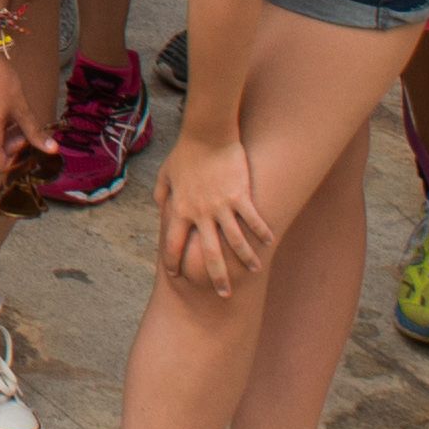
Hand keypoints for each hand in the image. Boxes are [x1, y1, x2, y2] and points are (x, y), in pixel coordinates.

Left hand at [162, 134, 270, 294]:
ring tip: (254, 270)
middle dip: (216, 276)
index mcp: (179, 210)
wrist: (207, 133)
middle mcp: (200, 213)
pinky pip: (252, 219)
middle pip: (208, 253)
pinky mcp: (240, 196)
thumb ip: (162, 193)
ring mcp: (221, 206)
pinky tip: (268, 242)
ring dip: (245, 258)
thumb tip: (160, 206)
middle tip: (223, 294)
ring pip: (234, 241)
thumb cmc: (185, 152)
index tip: (176, 276)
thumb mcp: (166, 173)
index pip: (173, 244)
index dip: (173, 262)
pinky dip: (261, 232)